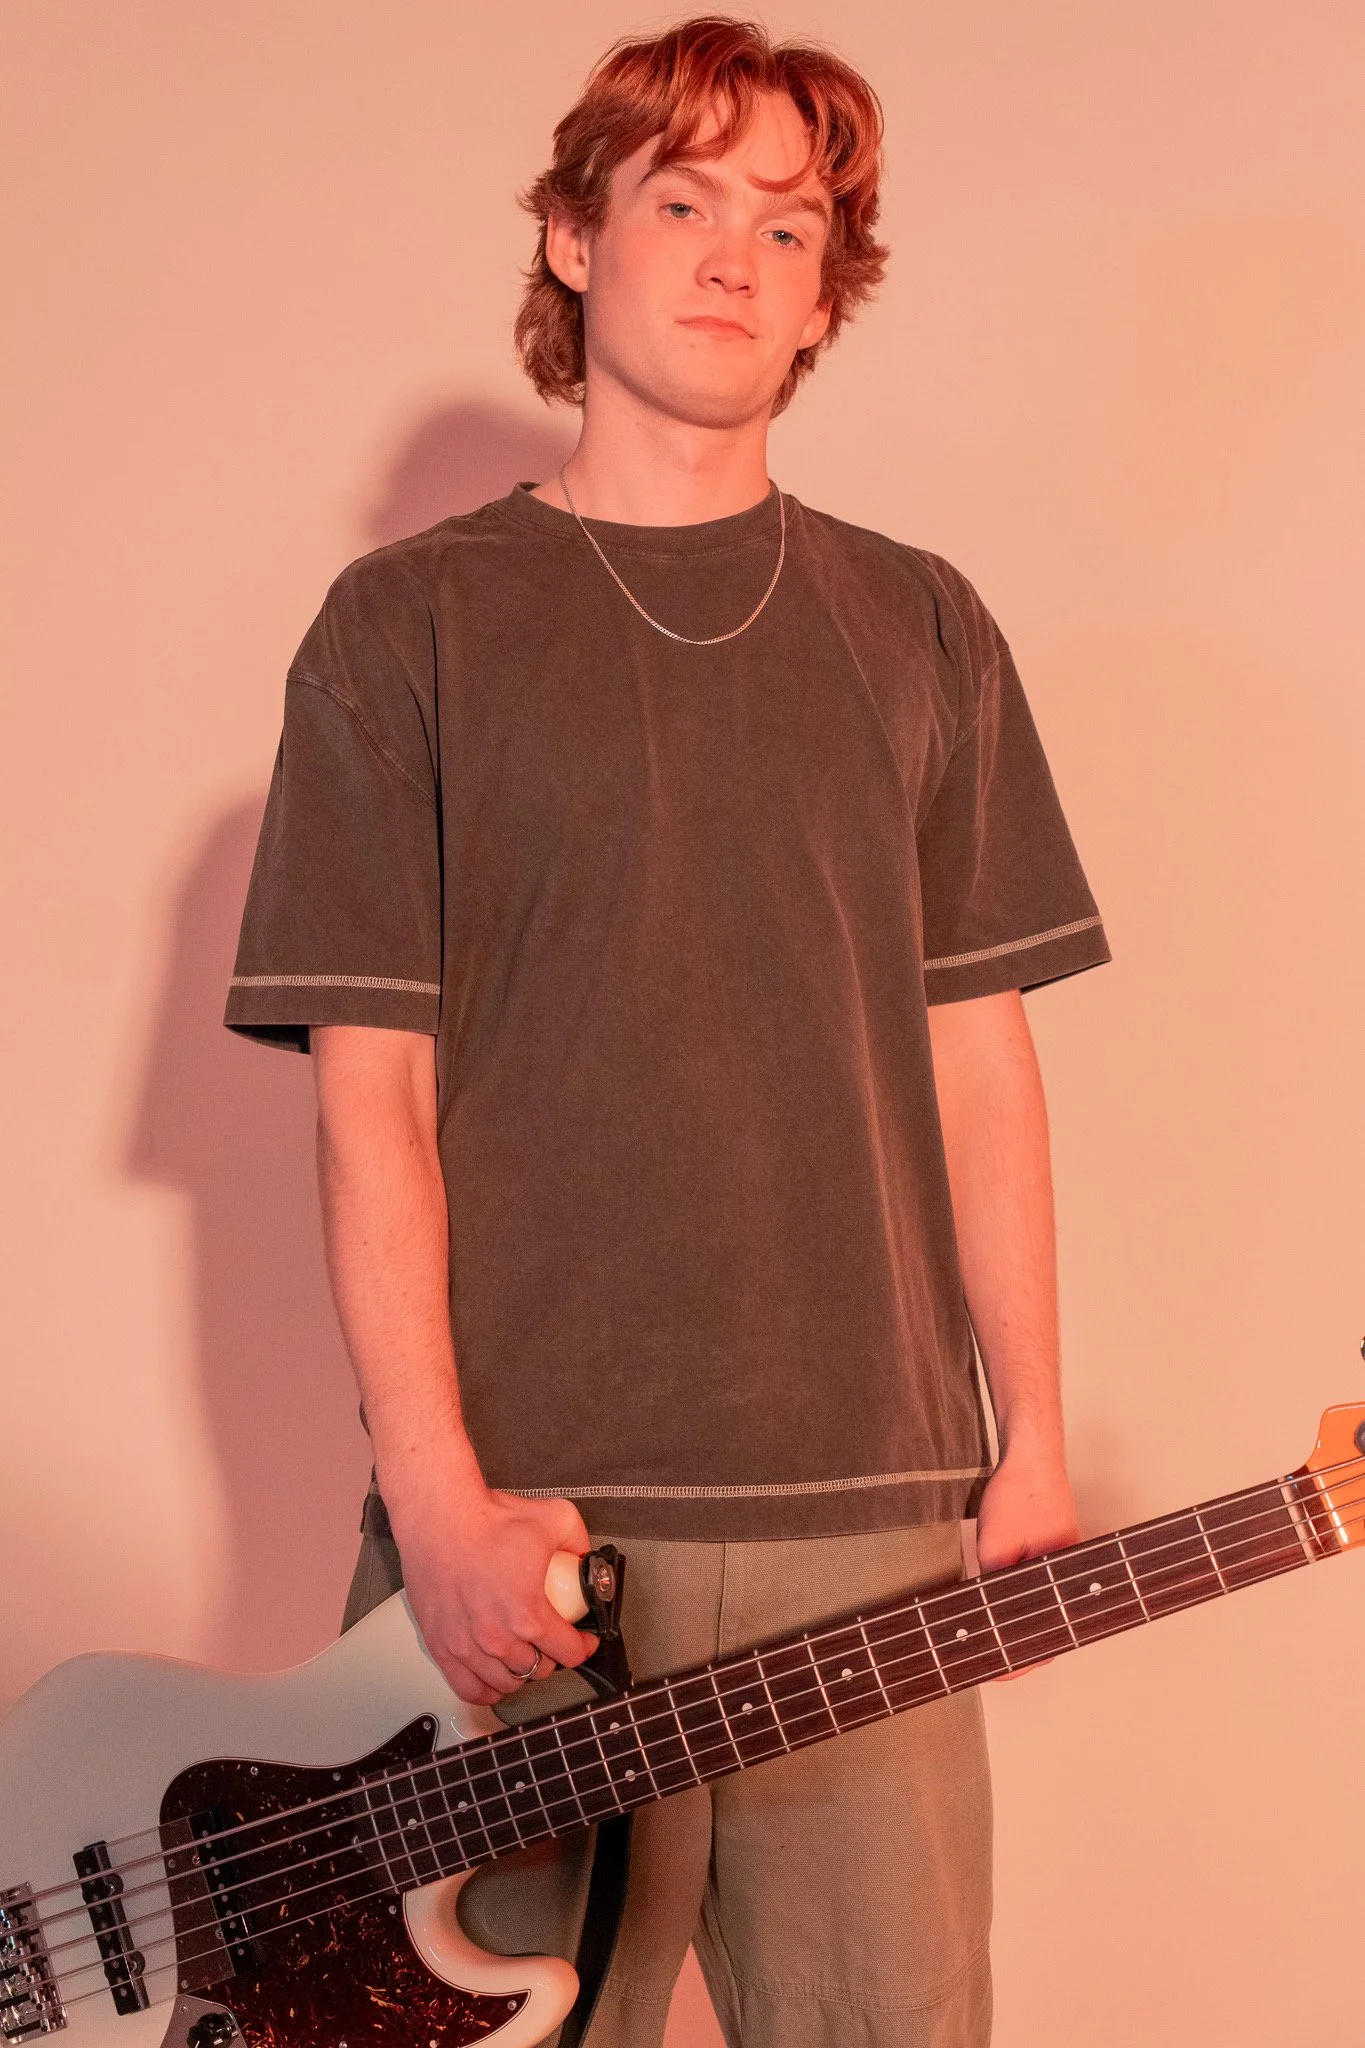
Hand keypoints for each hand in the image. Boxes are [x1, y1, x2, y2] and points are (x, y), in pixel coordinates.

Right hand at [386, 1481, 598, 1705]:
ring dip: (520, 1673)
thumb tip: (586, 1558)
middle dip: (551, 1657)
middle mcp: (498, 1638)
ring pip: (506, 1683)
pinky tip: (494, 1679)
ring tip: (523, 1657)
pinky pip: (468, 1689)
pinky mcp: (441, 1646)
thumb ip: (579, 1541)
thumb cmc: (486, 1519)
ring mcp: (468, 1646)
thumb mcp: (554, 1518)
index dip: (583, 1646)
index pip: (569, 1652)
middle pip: (538, 1670)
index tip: (582, 1639)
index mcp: (529, 1615)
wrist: (439, 1517)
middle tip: (550, 1641)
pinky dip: (486, 1690)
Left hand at [973, 1442, 1078, 1682]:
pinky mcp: (1057, 1550)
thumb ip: (992, 1585)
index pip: (1047, 1637)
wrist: (1032, 1454)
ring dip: (1024, 1623)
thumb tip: (984, 1620)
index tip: (999, 1674)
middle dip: (1024, 1649)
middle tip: (992, 1663)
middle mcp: (1072, 1577)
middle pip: (1051, 1628)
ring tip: (995, 1640)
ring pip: (1046, 1607)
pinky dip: (1024, 1598)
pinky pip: (1042, 1586)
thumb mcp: (995, 1546)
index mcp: (1064, 1580)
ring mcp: (1066, 1563)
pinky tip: (1005, 1602)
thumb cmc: (1019, 1494)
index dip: (1021, 1661)